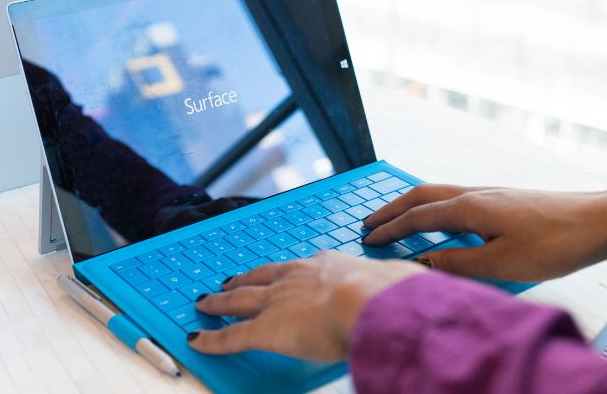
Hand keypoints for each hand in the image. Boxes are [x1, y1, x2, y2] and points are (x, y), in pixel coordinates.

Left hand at [188, 251, 425, 360]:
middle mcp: (294, 278)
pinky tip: (197, 340)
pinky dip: (211, 339)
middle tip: (227, 282)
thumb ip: (392, 288)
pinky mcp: (262, 330)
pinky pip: (230, 336)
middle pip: (258, 278)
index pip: (297, 269)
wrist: (369, 301)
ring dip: (218, 302)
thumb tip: (409, 292)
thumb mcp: (394, 284)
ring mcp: (275, 302)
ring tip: (205, 303)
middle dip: (241, 280)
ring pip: (237, 300)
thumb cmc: (391, 294)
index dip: (281, 273)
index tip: (276, 274)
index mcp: (325, 265)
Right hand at [363, 184, 606, 281]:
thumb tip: (420, 263)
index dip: (390, 229)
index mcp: (468, 208)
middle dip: (391, 209)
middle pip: (420, 196)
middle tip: (369, 221)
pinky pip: (454, 197)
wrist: (597, 221)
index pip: (416, 218)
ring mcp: (489, 194)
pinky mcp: (503, 199)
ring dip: (411, 205)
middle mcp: (474, 194)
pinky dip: (433, 205)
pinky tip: (440, 219)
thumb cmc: (554, 243)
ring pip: (437, 193)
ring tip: (396, 217)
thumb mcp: (500, 263)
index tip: (368, 239)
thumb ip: (456, 263)